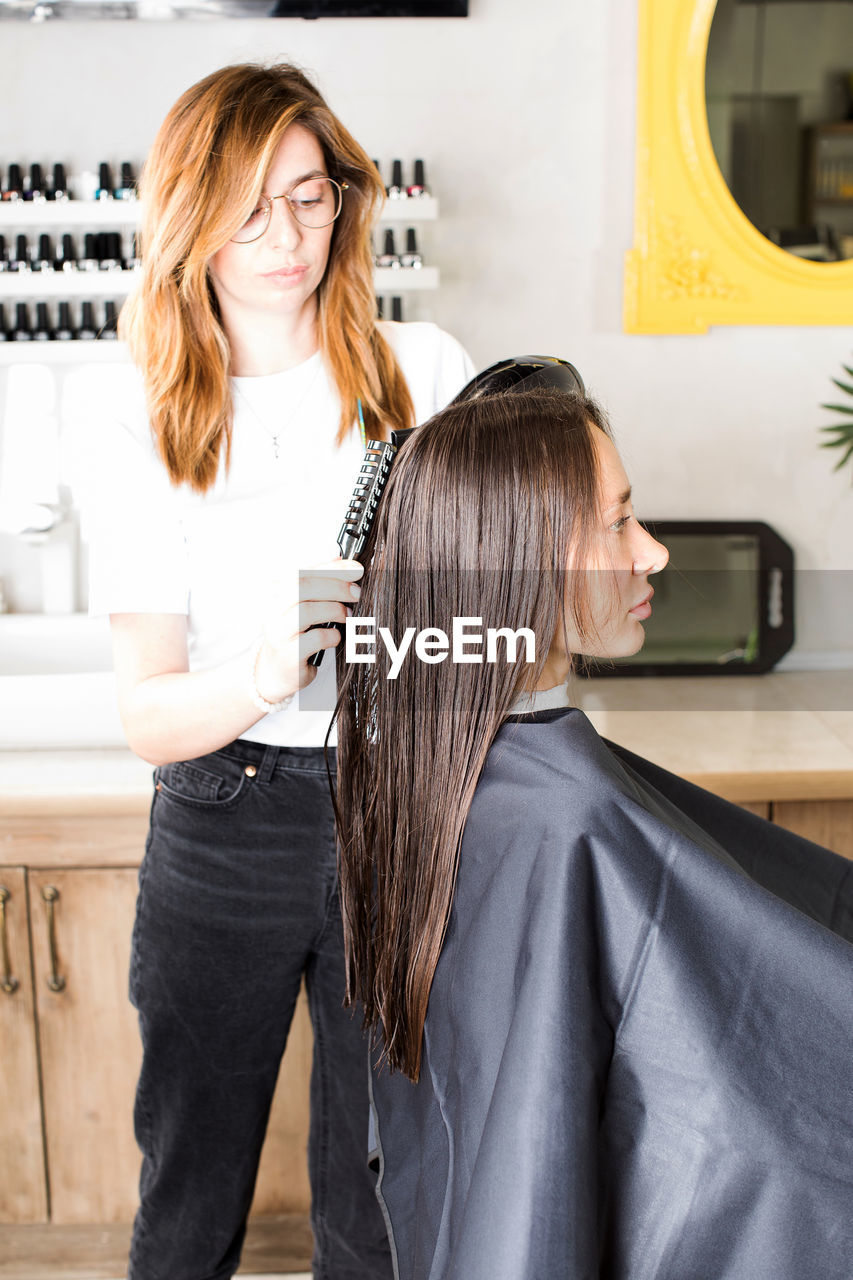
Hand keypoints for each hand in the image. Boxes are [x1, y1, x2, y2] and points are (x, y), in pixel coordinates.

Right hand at [254, 559, 363, 702]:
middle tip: (356, 592)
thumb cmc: (293, 634)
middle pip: (302, 587)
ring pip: (306, 611)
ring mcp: (277, 633)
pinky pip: (315, 638)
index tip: (354, 568)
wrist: (275, 672)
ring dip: (335, 610)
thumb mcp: (302, 605)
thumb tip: (337, 557)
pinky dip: (332, 635)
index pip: (300, 570)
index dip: (330, 566)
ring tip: (348, 614)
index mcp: (275, 592)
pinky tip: (336, 636)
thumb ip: (317, 581)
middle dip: (336, 586)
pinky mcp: (288, 654)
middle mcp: (271, 610)